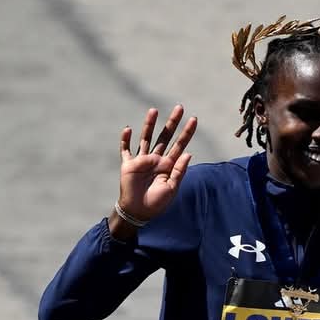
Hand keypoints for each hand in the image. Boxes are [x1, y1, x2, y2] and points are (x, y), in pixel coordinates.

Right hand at [111, 105, 197, 231]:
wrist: (139, 212)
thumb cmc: (157, 203)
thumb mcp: (172, 188)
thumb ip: (179, 171)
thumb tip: (188, 153)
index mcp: (168, 165)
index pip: (179, 145)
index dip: (186, 133)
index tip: (194, 120)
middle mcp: (156, 159)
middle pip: (165, 137)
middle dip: (172, 123)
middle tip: (180, 107)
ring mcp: (142, 160)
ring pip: (146, 138)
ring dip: (149, 125)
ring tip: (154, 111)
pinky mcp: (129, 164)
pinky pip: (126, 149)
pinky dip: (125, 140)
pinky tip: (128, 129)